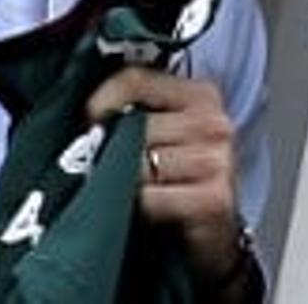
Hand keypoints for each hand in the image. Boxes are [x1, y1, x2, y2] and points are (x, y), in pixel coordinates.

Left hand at [88, 66, 247, 291]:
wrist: (216, 229)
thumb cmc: (184, 176)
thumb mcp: (168, 131)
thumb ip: (139, 109)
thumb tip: (91, 112)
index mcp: (201, 95)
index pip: (137, 80)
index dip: (104, 98)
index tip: (91, 117)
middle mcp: (213, 123)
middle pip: (135, 123)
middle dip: (115, 146)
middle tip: (111, 162)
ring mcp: (217, 161)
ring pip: (139, 161)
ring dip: (127, 179)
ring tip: (134, 186)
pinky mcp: (213, 199)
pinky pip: (151, 196)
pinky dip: (142, 204)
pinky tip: (150, 206)